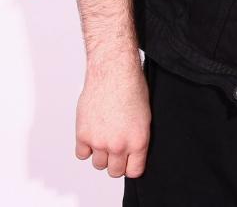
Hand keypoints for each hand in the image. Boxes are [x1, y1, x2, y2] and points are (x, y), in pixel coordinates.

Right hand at [75, 54, 150, 177]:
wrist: (114, 74)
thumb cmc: (132, 89)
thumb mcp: (145, 117)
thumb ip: (137, 139)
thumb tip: (130, 152)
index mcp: (138, 141)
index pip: (134, 171)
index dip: (131, 166)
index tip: (129, 162)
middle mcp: (119, 145)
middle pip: (114, 171)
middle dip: (117, 163)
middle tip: (117, 151)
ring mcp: (99, 142)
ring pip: (98, 164)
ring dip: (101, 155)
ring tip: (105, 139)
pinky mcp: (83, 135)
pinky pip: (82, 154)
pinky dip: (86, 148)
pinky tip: (93, 135)